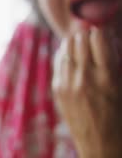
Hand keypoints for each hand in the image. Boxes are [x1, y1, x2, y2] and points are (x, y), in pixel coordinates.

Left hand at [52, 28, 121, 157]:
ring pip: (67, 49)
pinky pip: (59, 62)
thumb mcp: (120, 86)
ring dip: (74, 41)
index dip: (100, 31)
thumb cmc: (118, 114)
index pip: (99, 39)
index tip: (101, 30)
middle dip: (85, 34)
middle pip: (80, 41)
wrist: (100, 142)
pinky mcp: (58, 88)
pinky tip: (69, 51)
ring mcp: (69, 83)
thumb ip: (113, 62)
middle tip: (89, 32)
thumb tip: (105, 38)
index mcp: (108, 77)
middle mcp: (86, 77)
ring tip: (79, 39)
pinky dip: (64, 53)